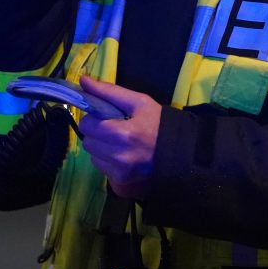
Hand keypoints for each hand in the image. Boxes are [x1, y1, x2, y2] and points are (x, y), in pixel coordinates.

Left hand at [78, 77, 161, 199]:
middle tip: (117, 131)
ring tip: (123, 146)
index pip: (87, 125)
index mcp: (122, 134)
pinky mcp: (120, 187)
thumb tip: (83, 80)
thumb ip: (110, 91)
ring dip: (103, 150)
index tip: (109, 119)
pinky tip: (127, 160)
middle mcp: (118, 158)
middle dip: (98, 134)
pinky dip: (111, 165)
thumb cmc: (161, 125)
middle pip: (88, 142)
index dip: (96, 119)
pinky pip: (104, 172)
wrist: (184, 155)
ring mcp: (119, 175)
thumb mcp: (140, 103)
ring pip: (94, 158)